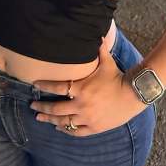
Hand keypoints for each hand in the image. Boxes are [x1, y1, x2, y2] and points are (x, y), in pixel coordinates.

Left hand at [30, 37, 146, 136]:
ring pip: (64, 121)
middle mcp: (81, 105)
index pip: (57, 88)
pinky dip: (66, 130)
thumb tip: (96, 33)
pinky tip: (59, 128)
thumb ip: (99, 49)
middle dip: (42, 107)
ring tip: (40, 118)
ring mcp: (87, 118)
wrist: (133, 95)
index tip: (34, 85)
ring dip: (50, 120)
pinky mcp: (94, 127)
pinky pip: (76, 132)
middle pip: (56, 108)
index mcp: (81, 88)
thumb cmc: (117, 77)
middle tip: (33, 106)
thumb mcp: (106, 62)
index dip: (44, 86)